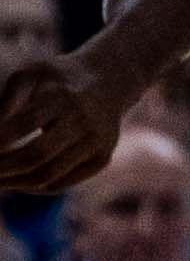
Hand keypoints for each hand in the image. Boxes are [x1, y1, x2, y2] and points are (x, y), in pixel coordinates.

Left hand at [0, 43, 145, 203]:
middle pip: (37, 154)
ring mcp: (96, 141)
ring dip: (16, 183)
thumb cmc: (56, 79)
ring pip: (49, 175)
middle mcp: (84, 120)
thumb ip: (8, 98)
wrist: (108, 81)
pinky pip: (62, 183)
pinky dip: (36, 187)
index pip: (26, 123)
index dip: (1, 140)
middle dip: (5, 167)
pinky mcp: (102, 158)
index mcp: (63, 95)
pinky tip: (18, 181)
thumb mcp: (30, 73)